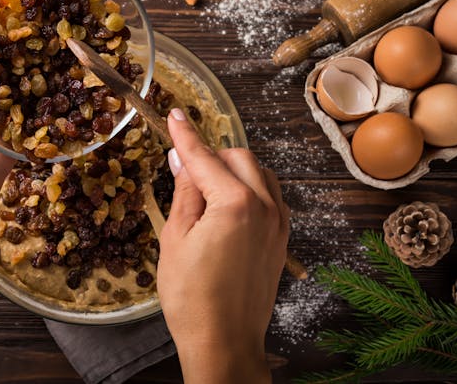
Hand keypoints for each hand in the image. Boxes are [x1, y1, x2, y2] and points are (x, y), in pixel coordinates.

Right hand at [157, 108, 288, 382]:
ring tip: (205, 188)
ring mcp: (278, 222)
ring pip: (259, 172)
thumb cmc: (192, 296)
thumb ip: (184, 191)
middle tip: (183, 168)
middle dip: (210, 154)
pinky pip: (270, 195)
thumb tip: (180, 160)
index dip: (185, 135)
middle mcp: (264, 205)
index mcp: (234, 203)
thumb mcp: (175, 238)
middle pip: (238, 157)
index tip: (174, 114)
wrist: (224, 341)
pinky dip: (250, 188)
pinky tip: (228, 204)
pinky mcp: (282, 238)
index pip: (204, 157)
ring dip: (233, 169)